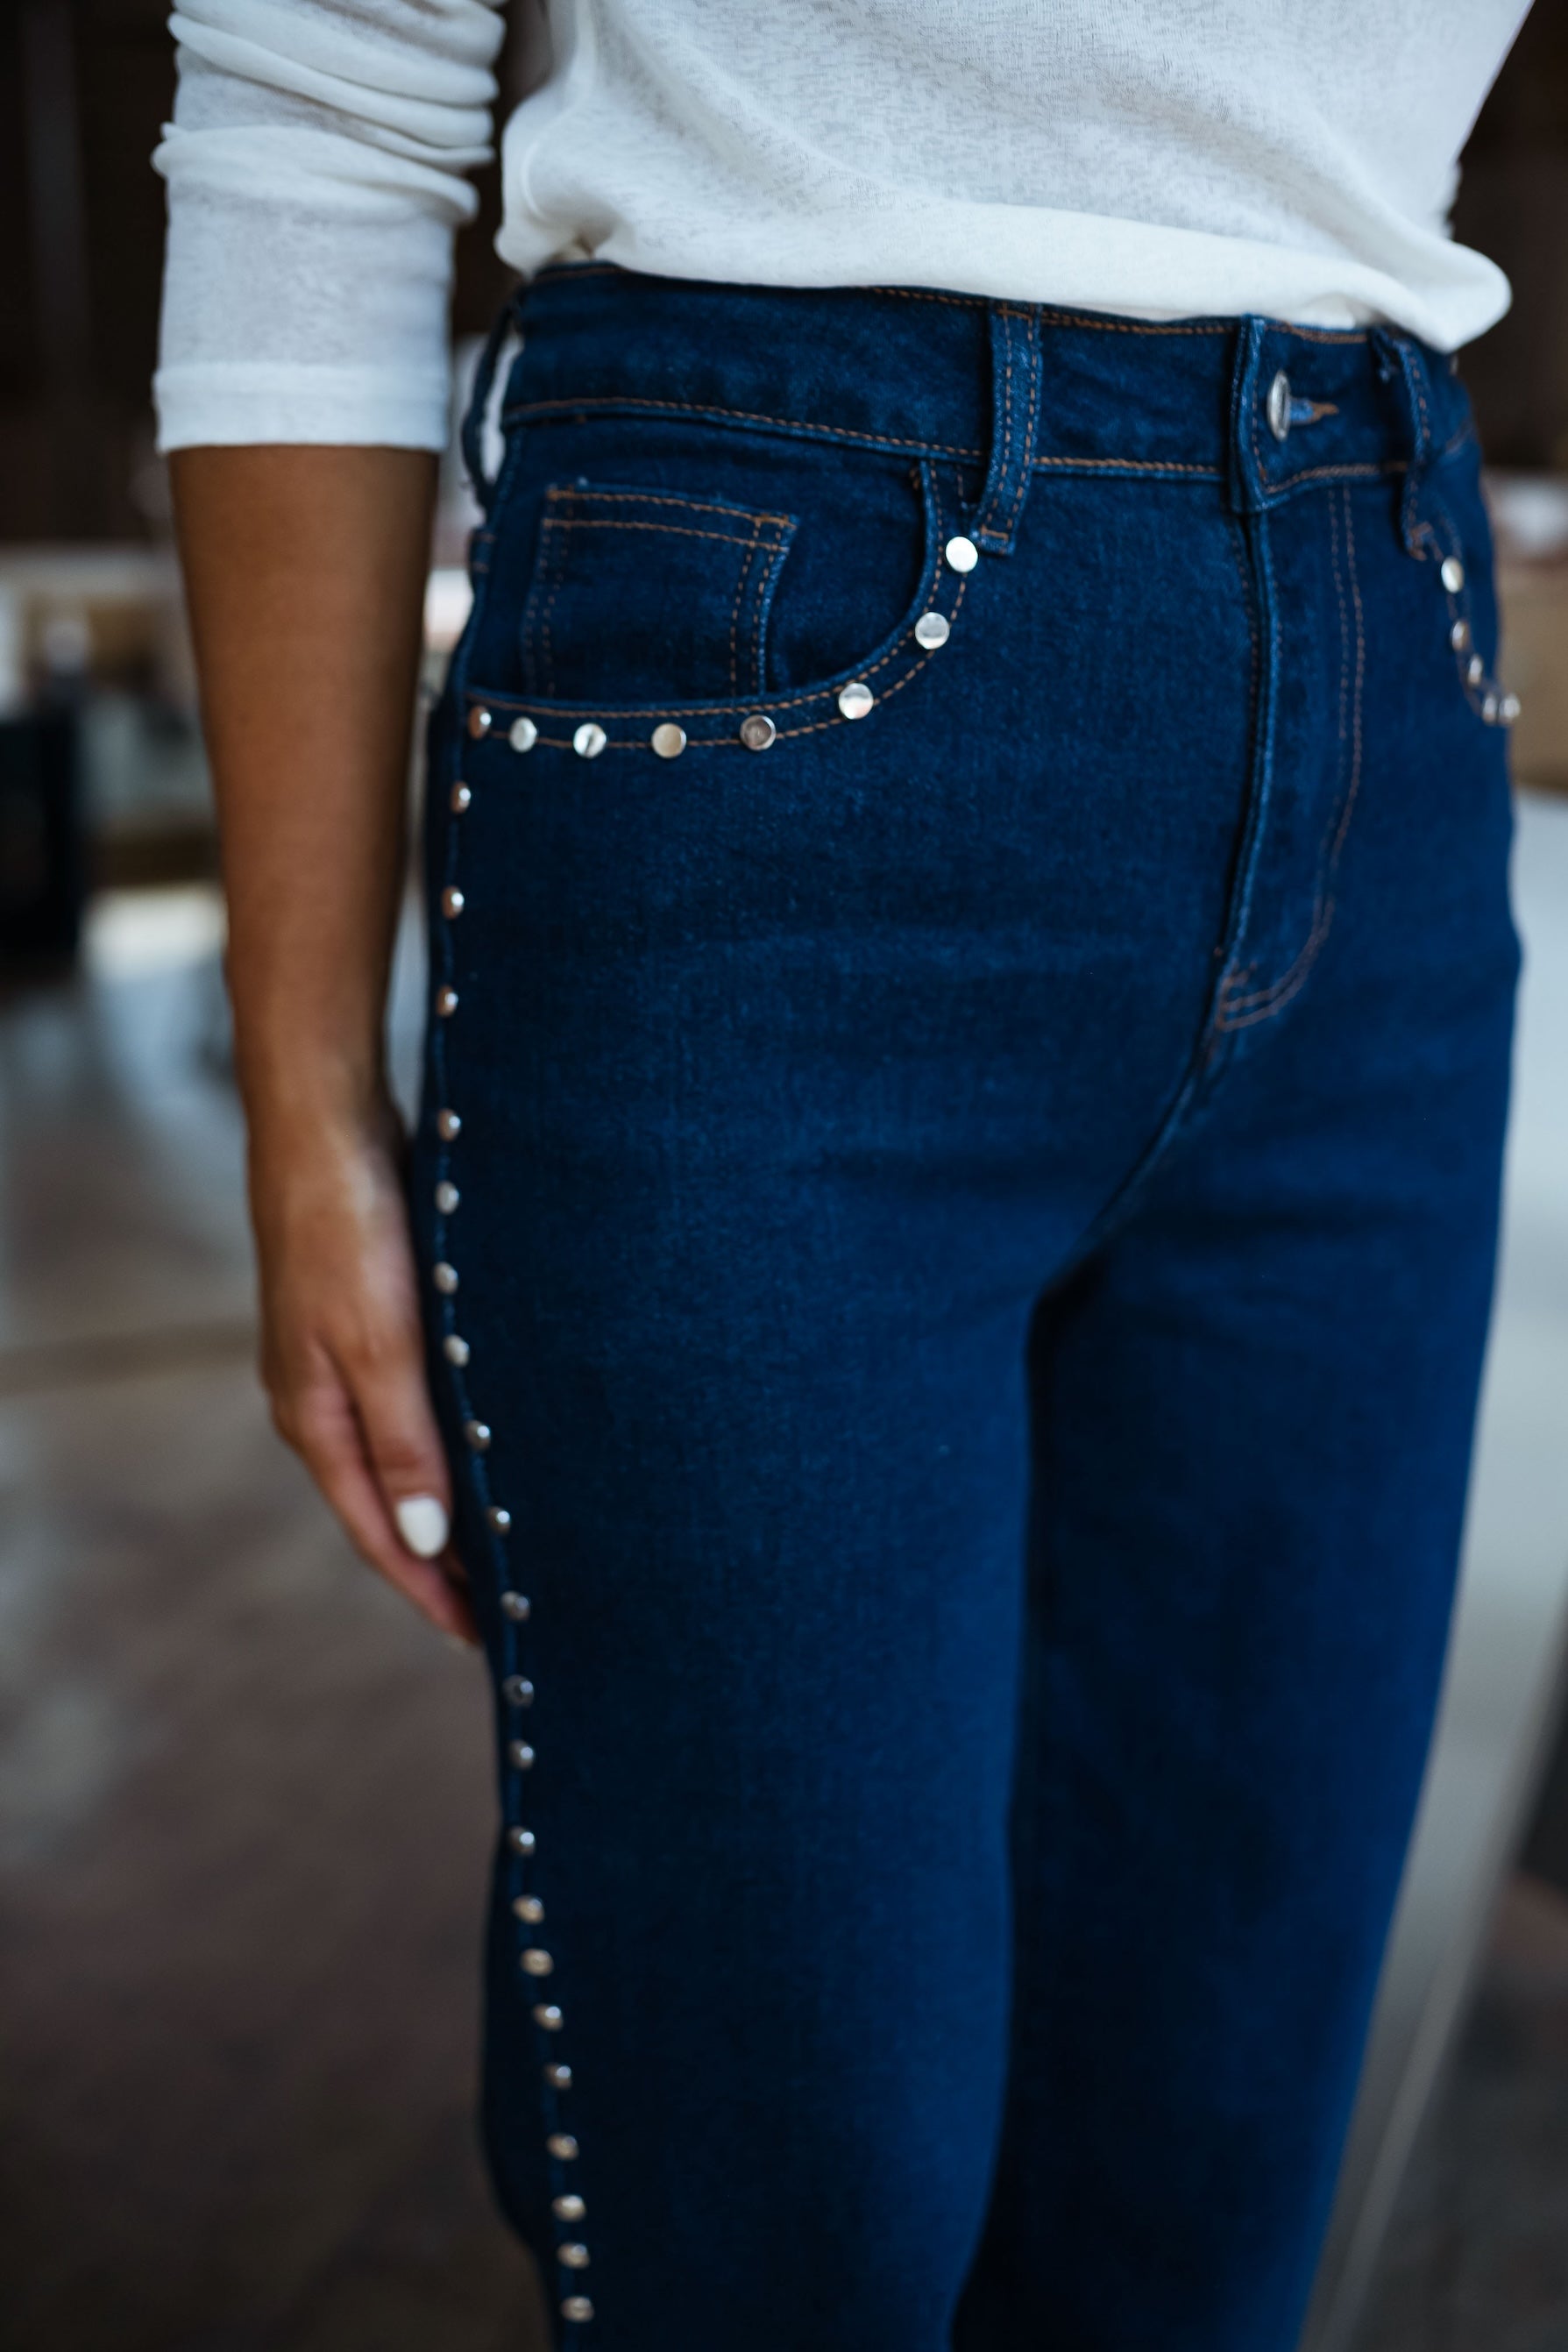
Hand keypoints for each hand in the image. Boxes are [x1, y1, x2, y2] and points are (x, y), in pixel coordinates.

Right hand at [251, 1107, 478, 1645]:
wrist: (327, 1123)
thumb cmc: (348, 1227)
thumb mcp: (380, 1345)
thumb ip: (405, 1442)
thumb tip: (429, 1540)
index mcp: (316, 1418)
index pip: (379, 1532)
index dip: (430, 1590)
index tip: (484, 1637)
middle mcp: (322, 1400)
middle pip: (388, 1503)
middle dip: (442, 1561)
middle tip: (508, 1605)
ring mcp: (343, 1361)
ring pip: (403, 1454)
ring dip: (449, 1502)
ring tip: (508, 1542)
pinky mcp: (369, 1321)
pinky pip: (413, 1406)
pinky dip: (449, 1443)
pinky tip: (491, 1446)